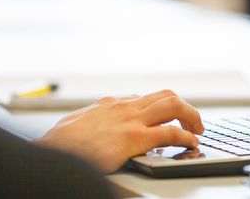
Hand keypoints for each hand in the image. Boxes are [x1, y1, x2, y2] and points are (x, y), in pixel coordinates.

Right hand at [36, 89, 203, 172]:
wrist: (51, 154)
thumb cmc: (58, 144)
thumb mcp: (75, 124)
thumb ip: (90, 121)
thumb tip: (90, 125)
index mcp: (110, 104)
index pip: (145, 98)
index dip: (161, 108)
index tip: (168, 117)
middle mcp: (123, 106)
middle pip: (165, 96)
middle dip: (184, 107)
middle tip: (193, 121)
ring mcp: (130, 120)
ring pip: (172, 105)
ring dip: (191, 115)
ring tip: (198, 129)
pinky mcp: (134, 138)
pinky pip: (170, 132)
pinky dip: (185, 136)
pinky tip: (191, 143)